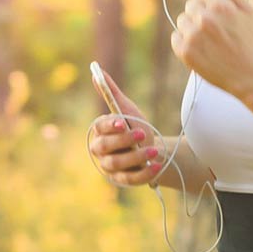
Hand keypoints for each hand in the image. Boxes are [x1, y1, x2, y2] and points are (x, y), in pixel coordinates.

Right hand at [89, 68, 165, 186]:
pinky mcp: (123, 180)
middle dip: (124, 141)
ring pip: (118, 164)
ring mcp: (111, 167)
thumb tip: (96, 70)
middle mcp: (101, 151)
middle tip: (142, 134)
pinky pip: (131, 179)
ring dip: (136, 157)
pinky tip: (156, 165)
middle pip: (105, 147)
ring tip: (154, 151)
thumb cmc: (136, 127)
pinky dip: (144, 173)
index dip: (110, 125)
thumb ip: (111, 93)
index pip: (100, 128)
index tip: (122, 122)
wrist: (153, 150)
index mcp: (100, 132)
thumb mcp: (127, 110)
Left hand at [170, 0, 252, 98]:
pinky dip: (184, 42)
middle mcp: (205, 19)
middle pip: (190, 5)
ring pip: (182, 20)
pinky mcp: (185, 52)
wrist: (248, 75)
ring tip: (209, 40)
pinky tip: (201, 49)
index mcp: (220, 6)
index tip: (218, 14)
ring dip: (192, 27)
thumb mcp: (246, 12)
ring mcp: (193, 36)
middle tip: (216, 30)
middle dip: (201, 14)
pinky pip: (175, 37)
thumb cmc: (248, 42)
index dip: (210, 1)